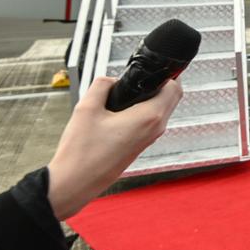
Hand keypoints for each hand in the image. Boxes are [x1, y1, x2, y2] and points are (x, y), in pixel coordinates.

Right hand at [47, 76, 181, 219]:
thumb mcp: (86, 108)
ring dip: (152, 97)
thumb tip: (111, 80)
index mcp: (149, 117)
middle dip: (161, 83)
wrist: (75, 182)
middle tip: (140, 77)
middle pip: (172, 98)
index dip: (166, 73)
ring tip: (129, 91)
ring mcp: (149, 139)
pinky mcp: (141, 145)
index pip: (174, 87)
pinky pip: (152, 121)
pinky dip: (145, 110)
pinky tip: (125, 108)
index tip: (153, 67)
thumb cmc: (82, 153)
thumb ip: (102, 85)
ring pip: (162, 110)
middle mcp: (155, 129)